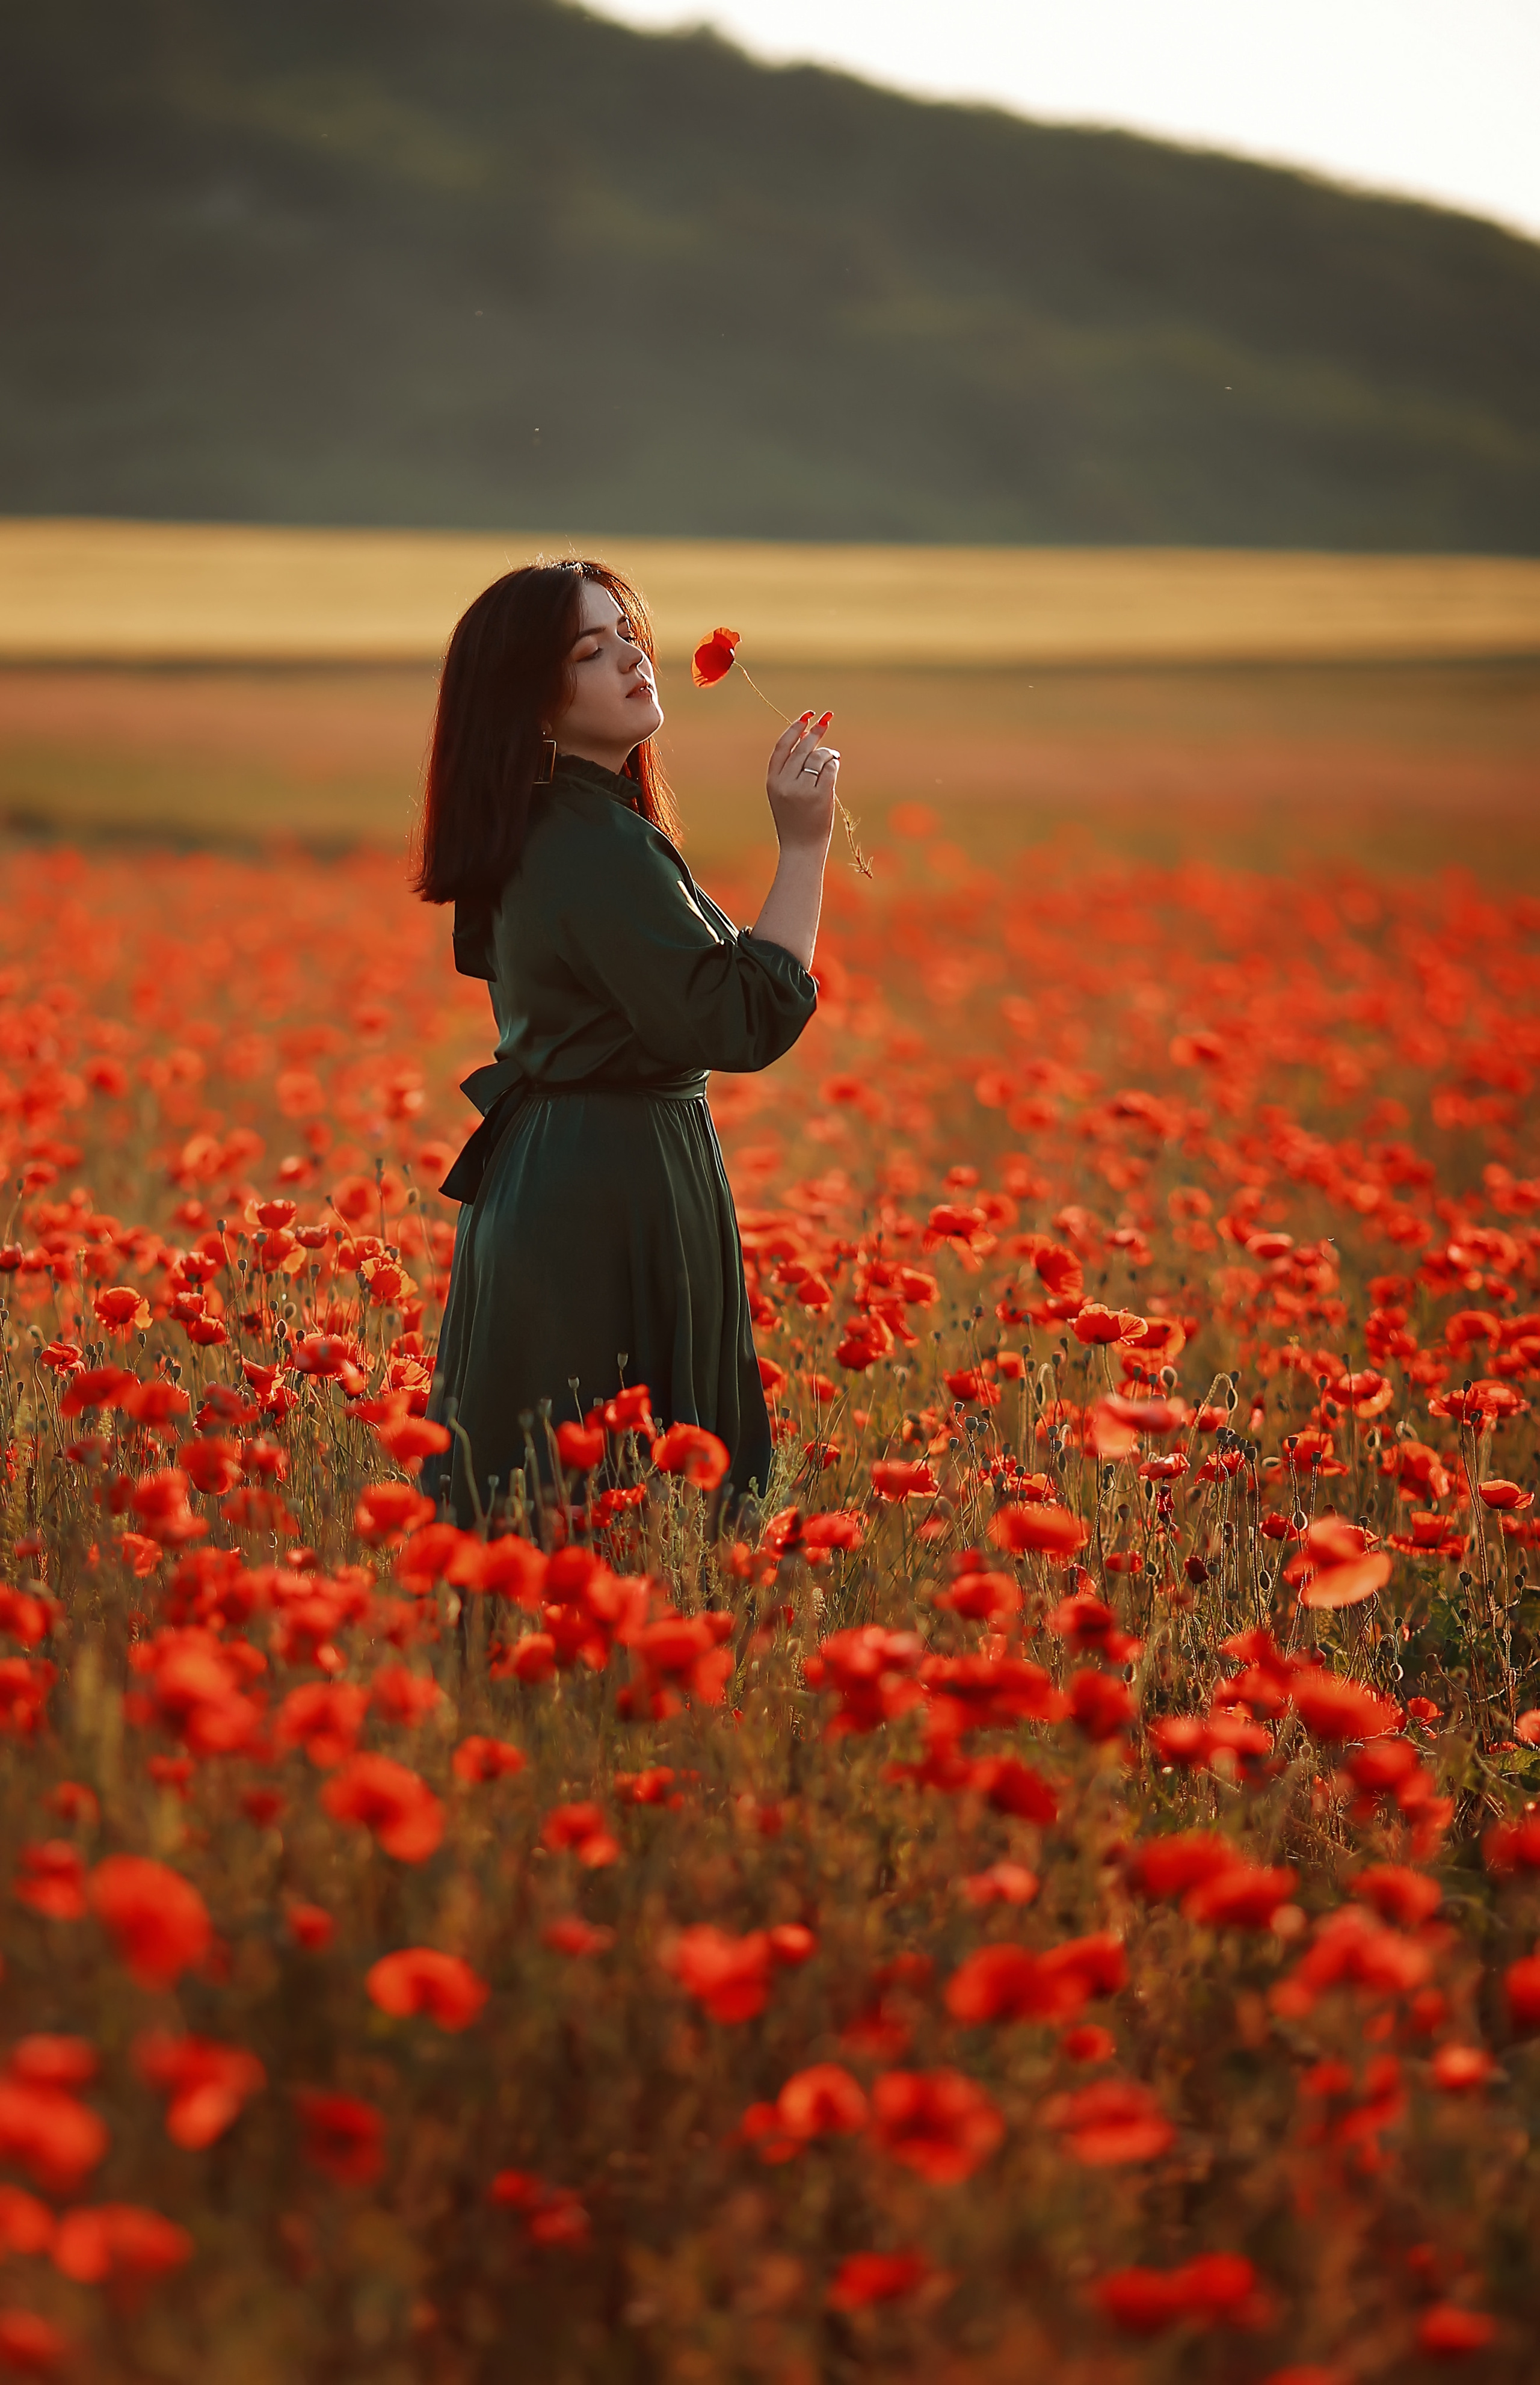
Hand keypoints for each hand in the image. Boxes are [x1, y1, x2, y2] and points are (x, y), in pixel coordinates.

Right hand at [766, 712, 837, 854]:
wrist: (801, 847)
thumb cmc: (795, 820)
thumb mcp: (784, 793)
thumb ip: (791, 770)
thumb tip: (811, 740)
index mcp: (773, 781)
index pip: (782, 747)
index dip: (794, 729)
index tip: (806, 716)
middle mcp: (785, 783)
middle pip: (802, 749)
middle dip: (815, 731)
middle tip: (826, 719)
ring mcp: (802, 790)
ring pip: (818, 757)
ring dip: (827, 752)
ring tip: (832, 756)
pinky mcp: (820, 796)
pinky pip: (830, 769)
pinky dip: (834, 764)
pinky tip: (834, 765)